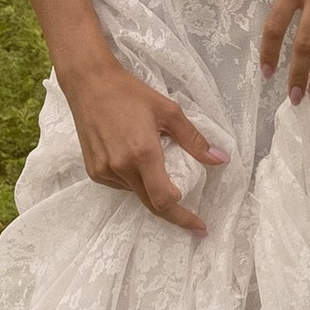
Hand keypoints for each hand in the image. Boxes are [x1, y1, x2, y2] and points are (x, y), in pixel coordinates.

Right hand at [62, 57, 228, 234]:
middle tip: (193, 219)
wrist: (89, 83)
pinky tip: (134, 159)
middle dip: (174, 214)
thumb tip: (220, 159)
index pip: (164, 199)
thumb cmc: (131, 93)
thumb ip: (194, 139)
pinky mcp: (94, 171)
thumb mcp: (169, 111)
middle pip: (151, 205)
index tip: (199, 225)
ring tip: (154, 163)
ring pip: (136, 194)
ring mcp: (104, 171)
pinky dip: (134, 180)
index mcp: (143, 153)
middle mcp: (121, 167)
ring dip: (151, 189)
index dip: (183, 216)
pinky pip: (121, 185)